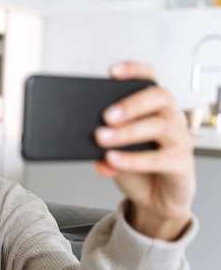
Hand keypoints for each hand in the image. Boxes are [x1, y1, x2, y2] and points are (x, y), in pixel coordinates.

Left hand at [94, 61, 194, 240]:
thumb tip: (88, 138)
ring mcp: (179, 139)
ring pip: (160, 125)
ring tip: (103, 139)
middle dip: (130, 104)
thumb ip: (102, 144)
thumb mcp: (113, 152)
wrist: (156, 198)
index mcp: (153, 108)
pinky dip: (132, 159)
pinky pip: (159, 158)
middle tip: (106, 116)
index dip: (134, 71)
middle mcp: (171, 118)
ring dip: (128, 132)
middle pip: (159, 97)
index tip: (112, 72)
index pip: (149, 79)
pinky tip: (112, 160)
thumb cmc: (138, 169)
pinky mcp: (181, 163)